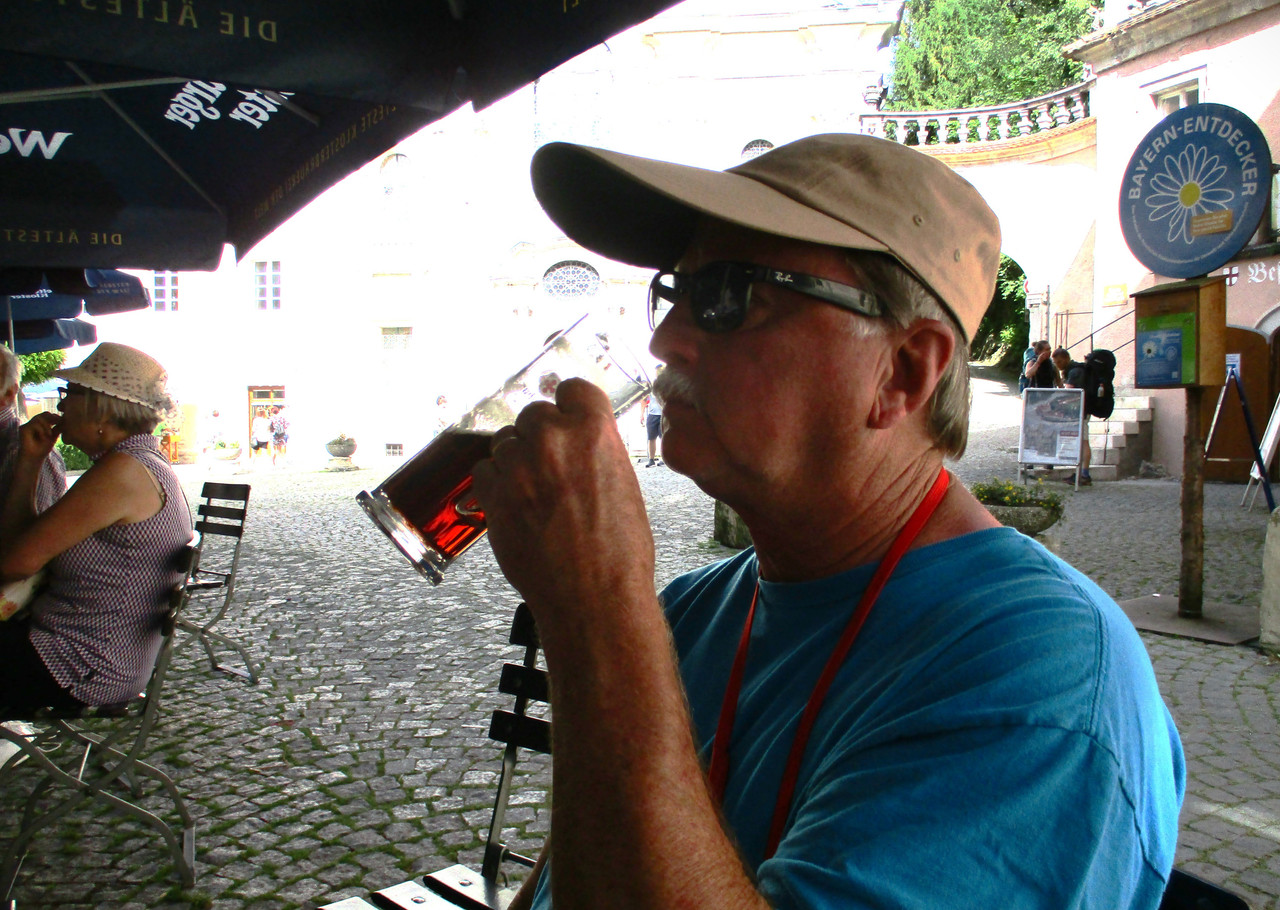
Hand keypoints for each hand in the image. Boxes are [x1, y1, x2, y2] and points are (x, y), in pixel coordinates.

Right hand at [19, 412, 60, 459]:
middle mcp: (34, 423)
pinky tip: (43, 437)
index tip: (62, 421)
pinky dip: (41, 429)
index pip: (49, 415)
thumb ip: (57, 428)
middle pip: (44, 414)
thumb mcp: (53, 436)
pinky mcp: (23, 428)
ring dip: (47, 426)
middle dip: (53, 418)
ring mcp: (28, 425)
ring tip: (50, 434)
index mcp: (41, 424)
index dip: (56, 417)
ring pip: (39, 418)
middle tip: (58, 423)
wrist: (34, 458)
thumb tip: (64, 419)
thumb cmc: (43, 448)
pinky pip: (34, 424)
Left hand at [471, 379, 655, 644]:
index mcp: (594, 430)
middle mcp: (552, 439)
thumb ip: (597, 449)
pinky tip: (516, 506)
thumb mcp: (624, 483)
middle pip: (533, 413)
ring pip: (505, 441)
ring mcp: (518, 466)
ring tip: (536, 494)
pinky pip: (484, 470)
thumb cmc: (618, 550)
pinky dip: (495, 484)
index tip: (567, 418)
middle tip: (553, 469)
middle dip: (540, 436)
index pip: (571, 388)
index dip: (569, 406)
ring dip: (516, 460)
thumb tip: (579, 437)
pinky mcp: (492, 493)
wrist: (593, 598)